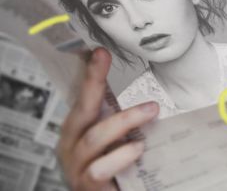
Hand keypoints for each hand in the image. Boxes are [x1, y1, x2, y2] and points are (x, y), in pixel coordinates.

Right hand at [57, 48, 158, 189]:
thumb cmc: (115, 168)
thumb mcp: (119, 138)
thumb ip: (125, 119)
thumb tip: (151, 94)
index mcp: (79, 130)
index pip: (83, 97)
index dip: (90, 75)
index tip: (99, 51)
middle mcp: (72, 146)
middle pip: (81, 110)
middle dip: (93, 83)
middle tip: (106, 59)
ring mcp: (76, 167)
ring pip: (94, 138)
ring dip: (124, 120)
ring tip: (151, 110)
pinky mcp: (87, 186)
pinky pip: (99, 169)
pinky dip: (120, 156)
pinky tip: (137, 149)